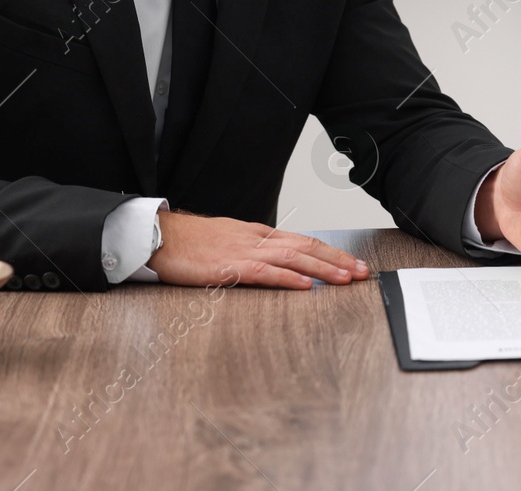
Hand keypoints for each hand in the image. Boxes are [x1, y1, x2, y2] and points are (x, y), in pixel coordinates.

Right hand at [147, 211, 370, 288]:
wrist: (159, 236)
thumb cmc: (190, 242)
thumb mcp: (229, 241)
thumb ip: (253, 251)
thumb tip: (277, 264)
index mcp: (258, 234)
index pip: (304, 241)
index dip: (331, 253)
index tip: (352, 264)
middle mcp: (257, 239)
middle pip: (307, 247)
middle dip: (337, 260)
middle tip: (362, 272)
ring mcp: (244, 252)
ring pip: (293, 258)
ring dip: (323, 269)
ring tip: (345, 279)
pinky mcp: (228, 268)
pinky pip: (265, 272)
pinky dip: (288, 279)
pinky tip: (306, 286)